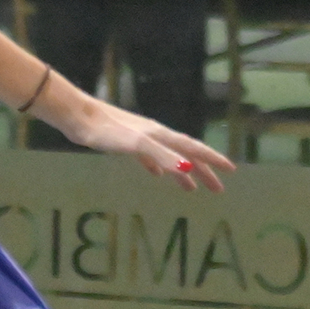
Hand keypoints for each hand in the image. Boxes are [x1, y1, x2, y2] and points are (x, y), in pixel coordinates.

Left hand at [64, 98, 233, 192]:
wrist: (78, 118)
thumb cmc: (106, 131)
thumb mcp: (136, 144)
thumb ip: (162, 155)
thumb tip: (189, 168)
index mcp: (161, 135)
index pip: (193, 148)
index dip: (212, 160)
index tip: (231, 171)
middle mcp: (154, 135)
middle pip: (185, 153)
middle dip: (203, 170)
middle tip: (218, 189)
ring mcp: (140, 138)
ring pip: (169, 156)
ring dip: (183, 172)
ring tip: (192, 190)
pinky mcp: (125, 143)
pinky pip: (149, 157)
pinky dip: (158, 167)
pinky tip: (157, 174)